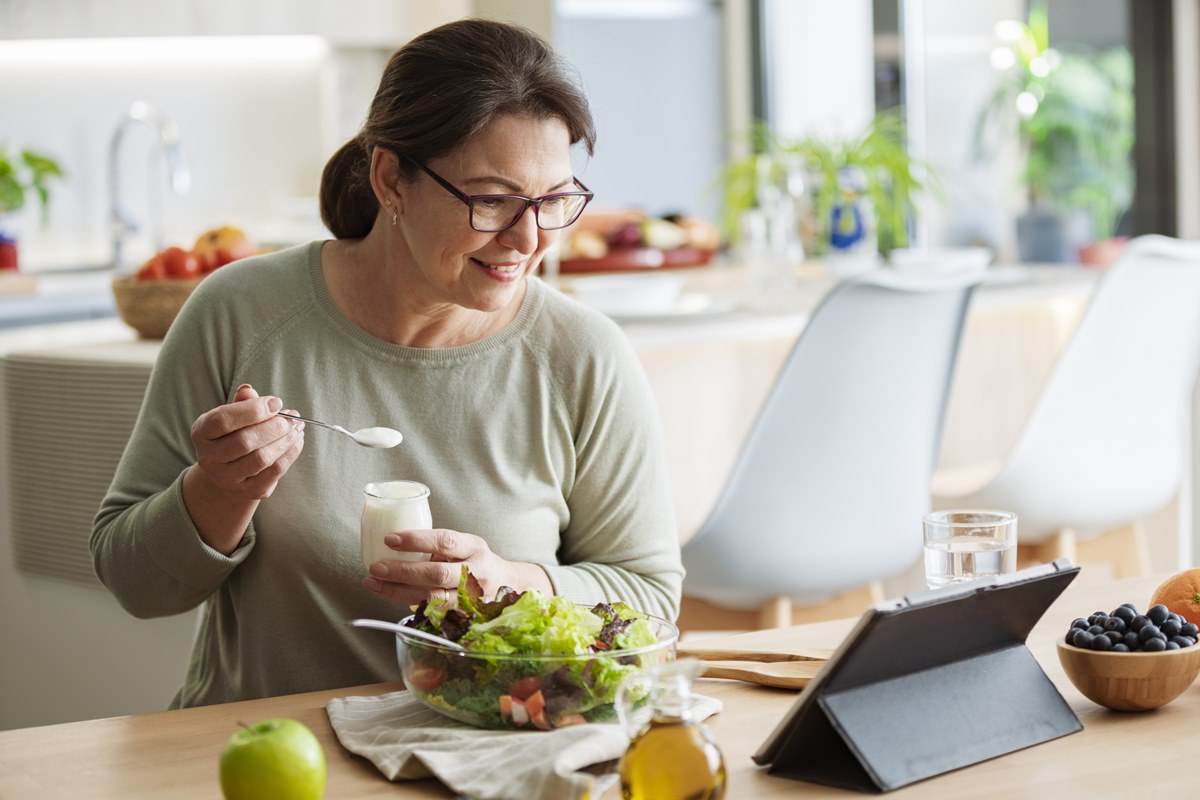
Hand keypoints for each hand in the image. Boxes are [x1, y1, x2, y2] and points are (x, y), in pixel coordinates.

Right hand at [190, 384, 304, 499]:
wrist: (229, 472)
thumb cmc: (233, 435)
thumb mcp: (232, 415)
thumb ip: (241, 402)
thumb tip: (248, 390)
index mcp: (202, 433)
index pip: (223, 420)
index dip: (252, 410)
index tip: (276, 402)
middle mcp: (209, 458)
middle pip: (245, 441)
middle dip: (274, 426)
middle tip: (293, 417)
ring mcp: (227, 478)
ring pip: (261, 458)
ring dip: (285, 440)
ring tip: (297, 427)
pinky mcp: (249, 490)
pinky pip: (275, 471)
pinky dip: (291, 453)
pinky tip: (297, 441)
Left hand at [362, 529, 551, 605]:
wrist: (509, 585)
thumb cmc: (476, 561)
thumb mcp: (465, 546)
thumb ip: (438, 547)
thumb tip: (394, 544)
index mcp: (474, 547)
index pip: (444, 541)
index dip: (416, 540)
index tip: (390, 539)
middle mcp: (476, 572)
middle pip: (437, 573)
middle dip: (402, 571)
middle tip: (376, 567)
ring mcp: (471, 597)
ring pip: (432, 597)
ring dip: (398, 590)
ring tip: (374, 583)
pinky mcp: (464, 615)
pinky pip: (431, 610)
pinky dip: (407, 602)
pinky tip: (390, 594)